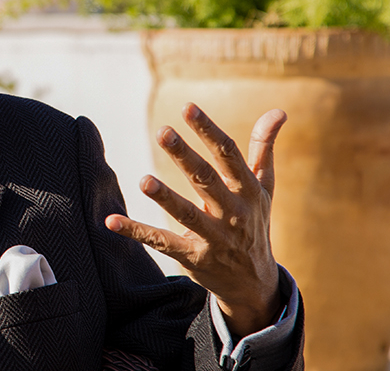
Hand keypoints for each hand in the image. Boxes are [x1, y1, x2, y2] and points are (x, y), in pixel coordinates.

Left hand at [105, 103, 287, 336]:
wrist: (254, 282)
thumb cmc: (254, 223)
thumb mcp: (264, 187)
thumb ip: (263, 148)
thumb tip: (279, 110)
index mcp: (249, 190)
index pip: (228, 155)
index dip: (208, 130)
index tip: (187, 108)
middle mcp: (233, 212)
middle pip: (206, 179)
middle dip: (185, 155)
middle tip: (162, 132)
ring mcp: (214, 237)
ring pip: (187, 214)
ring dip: (165, 197)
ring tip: (144, 180)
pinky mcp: (194, 257)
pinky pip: (162, 243)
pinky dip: (136, 232)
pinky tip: (111, 221)